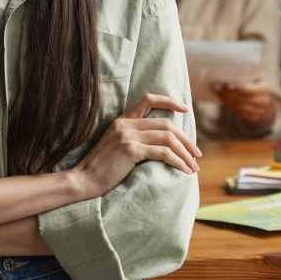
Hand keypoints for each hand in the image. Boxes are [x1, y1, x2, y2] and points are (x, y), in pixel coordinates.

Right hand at [71, 93, 199, 198]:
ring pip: (167, 138)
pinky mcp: (131, 150)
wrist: (83, 180)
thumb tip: (160, 142)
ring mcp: (128, 136)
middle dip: (185, 139)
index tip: (185, 109)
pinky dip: (177, 161)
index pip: (148, 99)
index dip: (169, 101)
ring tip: (193, 166)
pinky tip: (183, 170)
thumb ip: (133, 138)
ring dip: (185, 153)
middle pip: (166, 123)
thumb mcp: (116, 145)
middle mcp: (126, 124)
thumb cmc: (101, 168)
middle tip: (197, 154)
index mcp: (122, 120)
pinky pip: (163, 153)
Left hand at [212, 79, 274, 126]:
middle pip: (241, 99)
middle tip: (216, 87)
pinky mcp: (253, 117)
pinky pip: (238, 112)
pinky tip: (222, 99)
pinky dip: (229, 105)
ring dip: (225, 100)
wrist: (262, 98)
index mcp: (265, 89)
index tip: (226, 85)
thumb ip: (246, 75)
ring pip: (238, 107)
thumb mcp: (254, 77)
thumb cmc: (255, 83)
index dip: (236, 89)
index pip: (248, 90)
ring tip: (217, 92)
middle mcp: (264, 101)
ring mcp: (259, 111)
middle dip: (227, 94)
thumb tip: (230, 71)